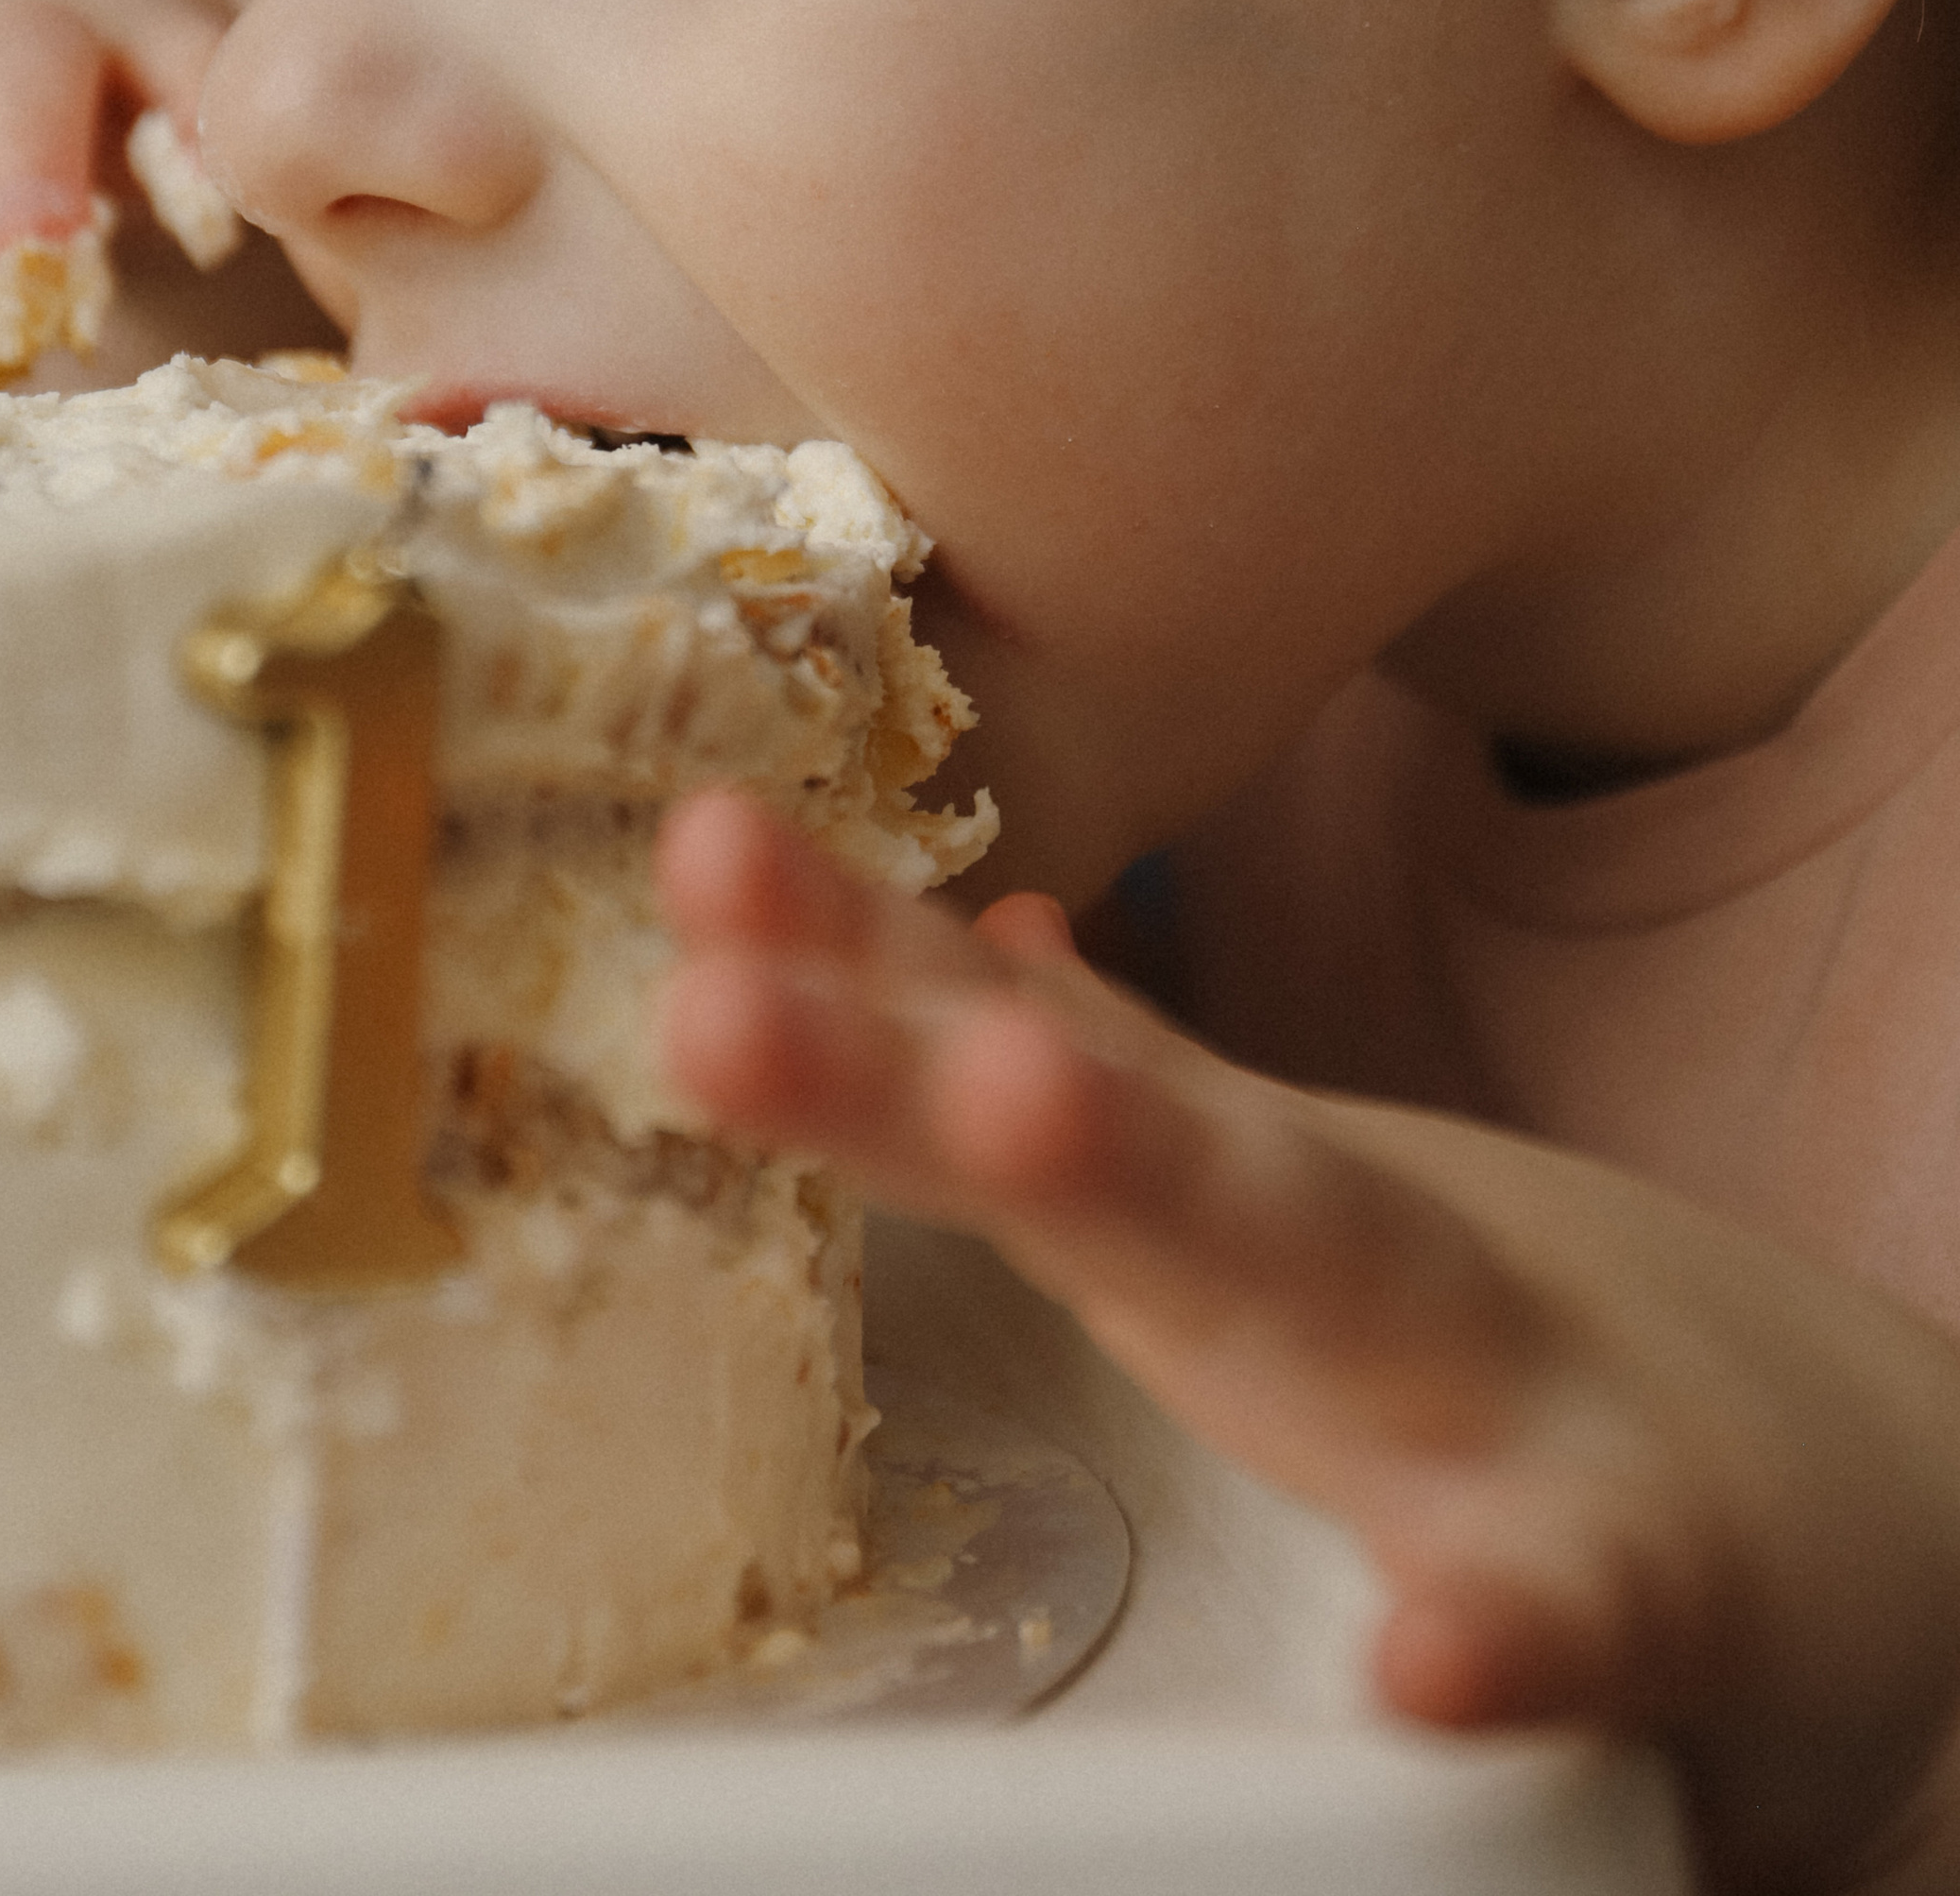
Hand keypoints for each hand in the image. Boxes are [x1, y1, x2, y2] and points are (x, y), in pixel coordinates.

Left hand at [658, 793, 1959, 1895]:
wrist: (1811, 1477)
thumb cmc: (1494, 1347)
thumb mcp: (1285, 1186)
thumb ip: (1133, 1080)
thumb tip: (985, 951)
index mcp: (1217, 1197)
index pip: (995, 1050)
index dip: (842, 952)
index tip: (695, 848)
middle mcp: (1321, 1255)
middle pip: (1092, 1127)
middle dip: (905, 1060)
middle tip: (714, 989)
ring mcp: (1478, 1394)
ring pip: (1309, 1274)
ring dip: (1156, 1178)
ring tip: (1017, 1088)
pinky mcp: (1644, 1569)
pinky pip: (1570, 1603)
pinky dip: (1505, 1621)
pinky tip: (1430, 1659)